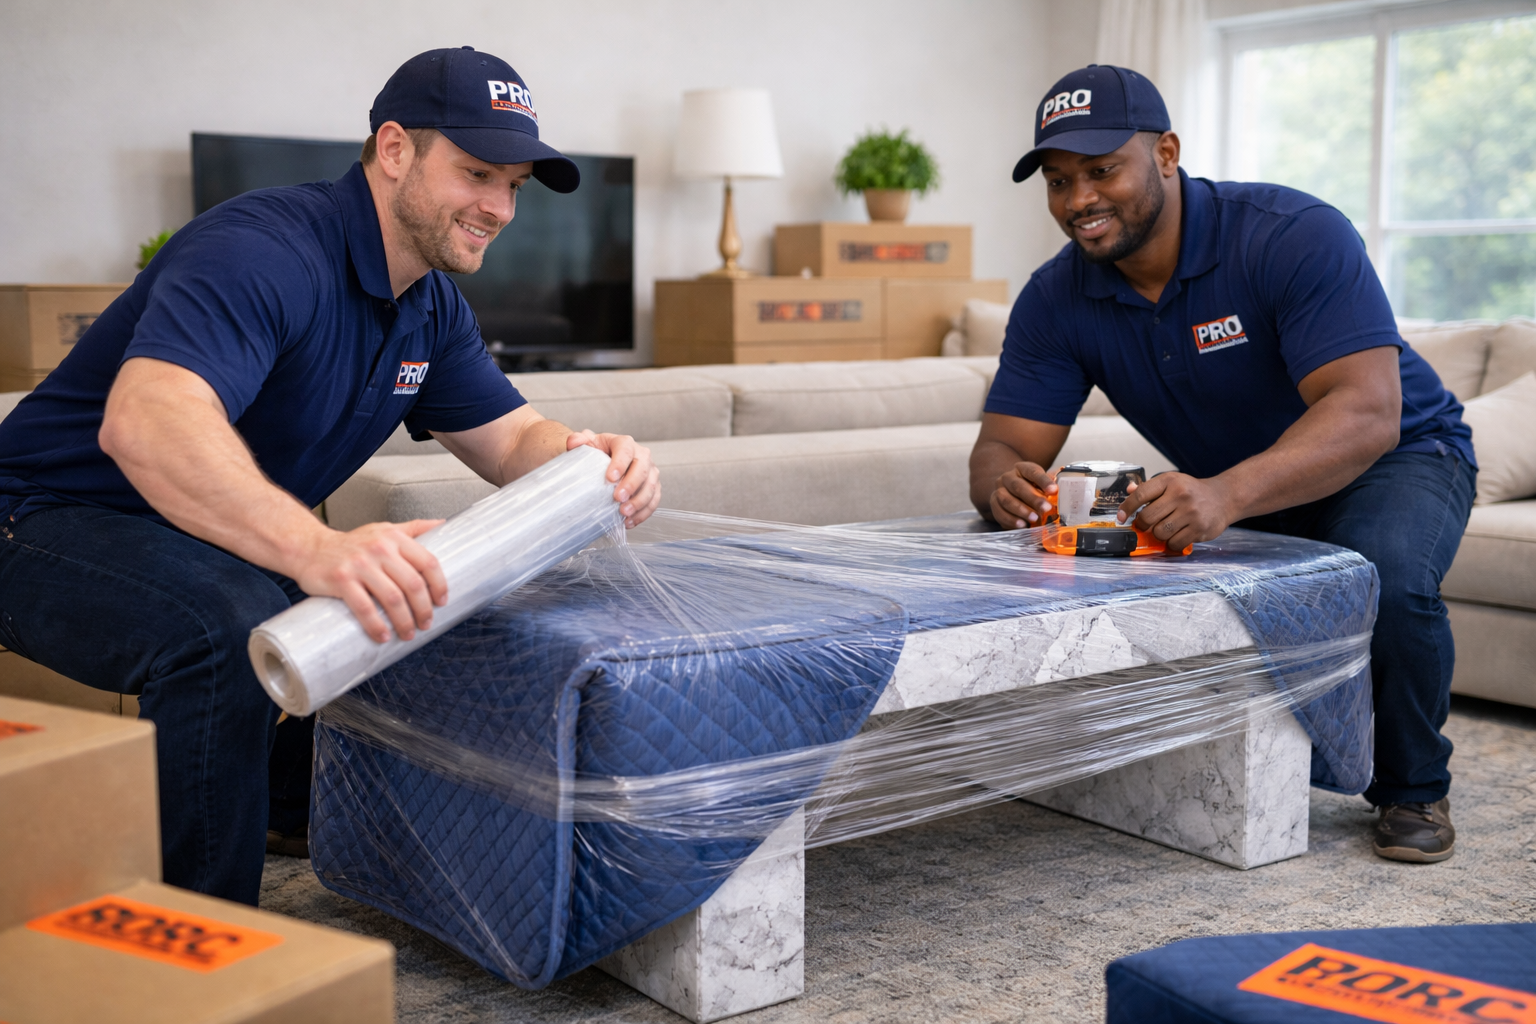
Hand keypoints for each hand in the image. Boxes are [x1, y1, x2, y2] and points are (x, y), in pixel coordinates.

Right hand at [292, 520, 447, 642]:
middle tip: (426, 623)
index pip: (428, 562)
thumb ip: (413, 528)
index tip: (441, 601)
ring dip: (404, 621)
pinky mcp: (341, 580)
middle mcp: (379, 549)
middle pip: (413, 584)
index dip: (439, 585)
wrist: (310, 548)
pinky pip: (364, 607)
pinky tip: (382, 635)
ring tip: (408, 633)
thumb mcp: (384, 529)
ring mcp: (360, 564)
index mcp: (394, 538)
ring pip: (392, 598)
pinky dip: (376, 625)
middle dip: (423, 609)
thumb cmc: (352, 544)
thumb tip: (442, 524)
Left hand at [567, 431, 659, 527]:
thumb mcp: (587, 445)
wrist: (607, 462)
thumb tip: (574, 442)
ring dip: (639, 502)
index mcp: (625, 443)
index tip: (610, 478)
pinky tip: (630, 521)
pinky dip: (643, 513)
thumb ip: (578, 441)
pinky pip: (654, 501)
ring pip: (651, 486)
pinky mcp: (653, 487)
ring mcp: (650, 472)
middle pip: (642, 469)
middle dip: (632, 485)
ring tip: (624, 512)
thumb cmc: (599, 454)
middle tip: (618, 498)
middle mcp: (641, 455)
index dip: (620, 463)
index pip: (626, 450)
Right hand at [990, 461, 1056, 528]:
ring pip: (1007, 500)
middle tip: (1046, 508)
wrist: (1011, 493)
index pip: (1032, 472)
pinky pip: (999, 512)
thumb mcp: (1042, 484)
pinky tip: (1022, 525)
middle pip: (1018, 486)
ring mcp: (999, 490)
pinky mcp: (994, 504)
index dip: (1043, 481)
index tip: (1054, 490)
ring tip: (1034, 518)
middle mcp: (1008, 477)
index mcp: (1022, 468)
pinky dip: (1011, 520)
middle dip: (1033, 499)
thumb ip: (1050, 486)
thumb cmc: (1032, 489)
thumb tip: (1066, 491)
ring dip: (1021, 510)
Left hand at [1118, 474, 1234, 551]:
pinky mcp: (1199, 528)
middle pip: (1147, 518)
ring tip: (1166, 528)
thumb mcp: (1171, 483)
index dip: (1126, 508)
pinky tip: (1177, 535)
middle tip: (1147, 524)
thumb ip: (1149, 489)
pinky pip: (1175, 543)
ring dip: (1159, 534)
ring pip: (1160, 533)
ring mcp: (1191, 512)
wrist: (1224, 498)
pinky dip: (1172, 543)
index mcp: (1170, 481)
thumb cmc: (1192, 492)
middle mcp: (1180, 495)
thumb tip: (1129, 490)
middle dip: (1143, 524)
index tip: (1120, 517)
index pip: (1140, 495)